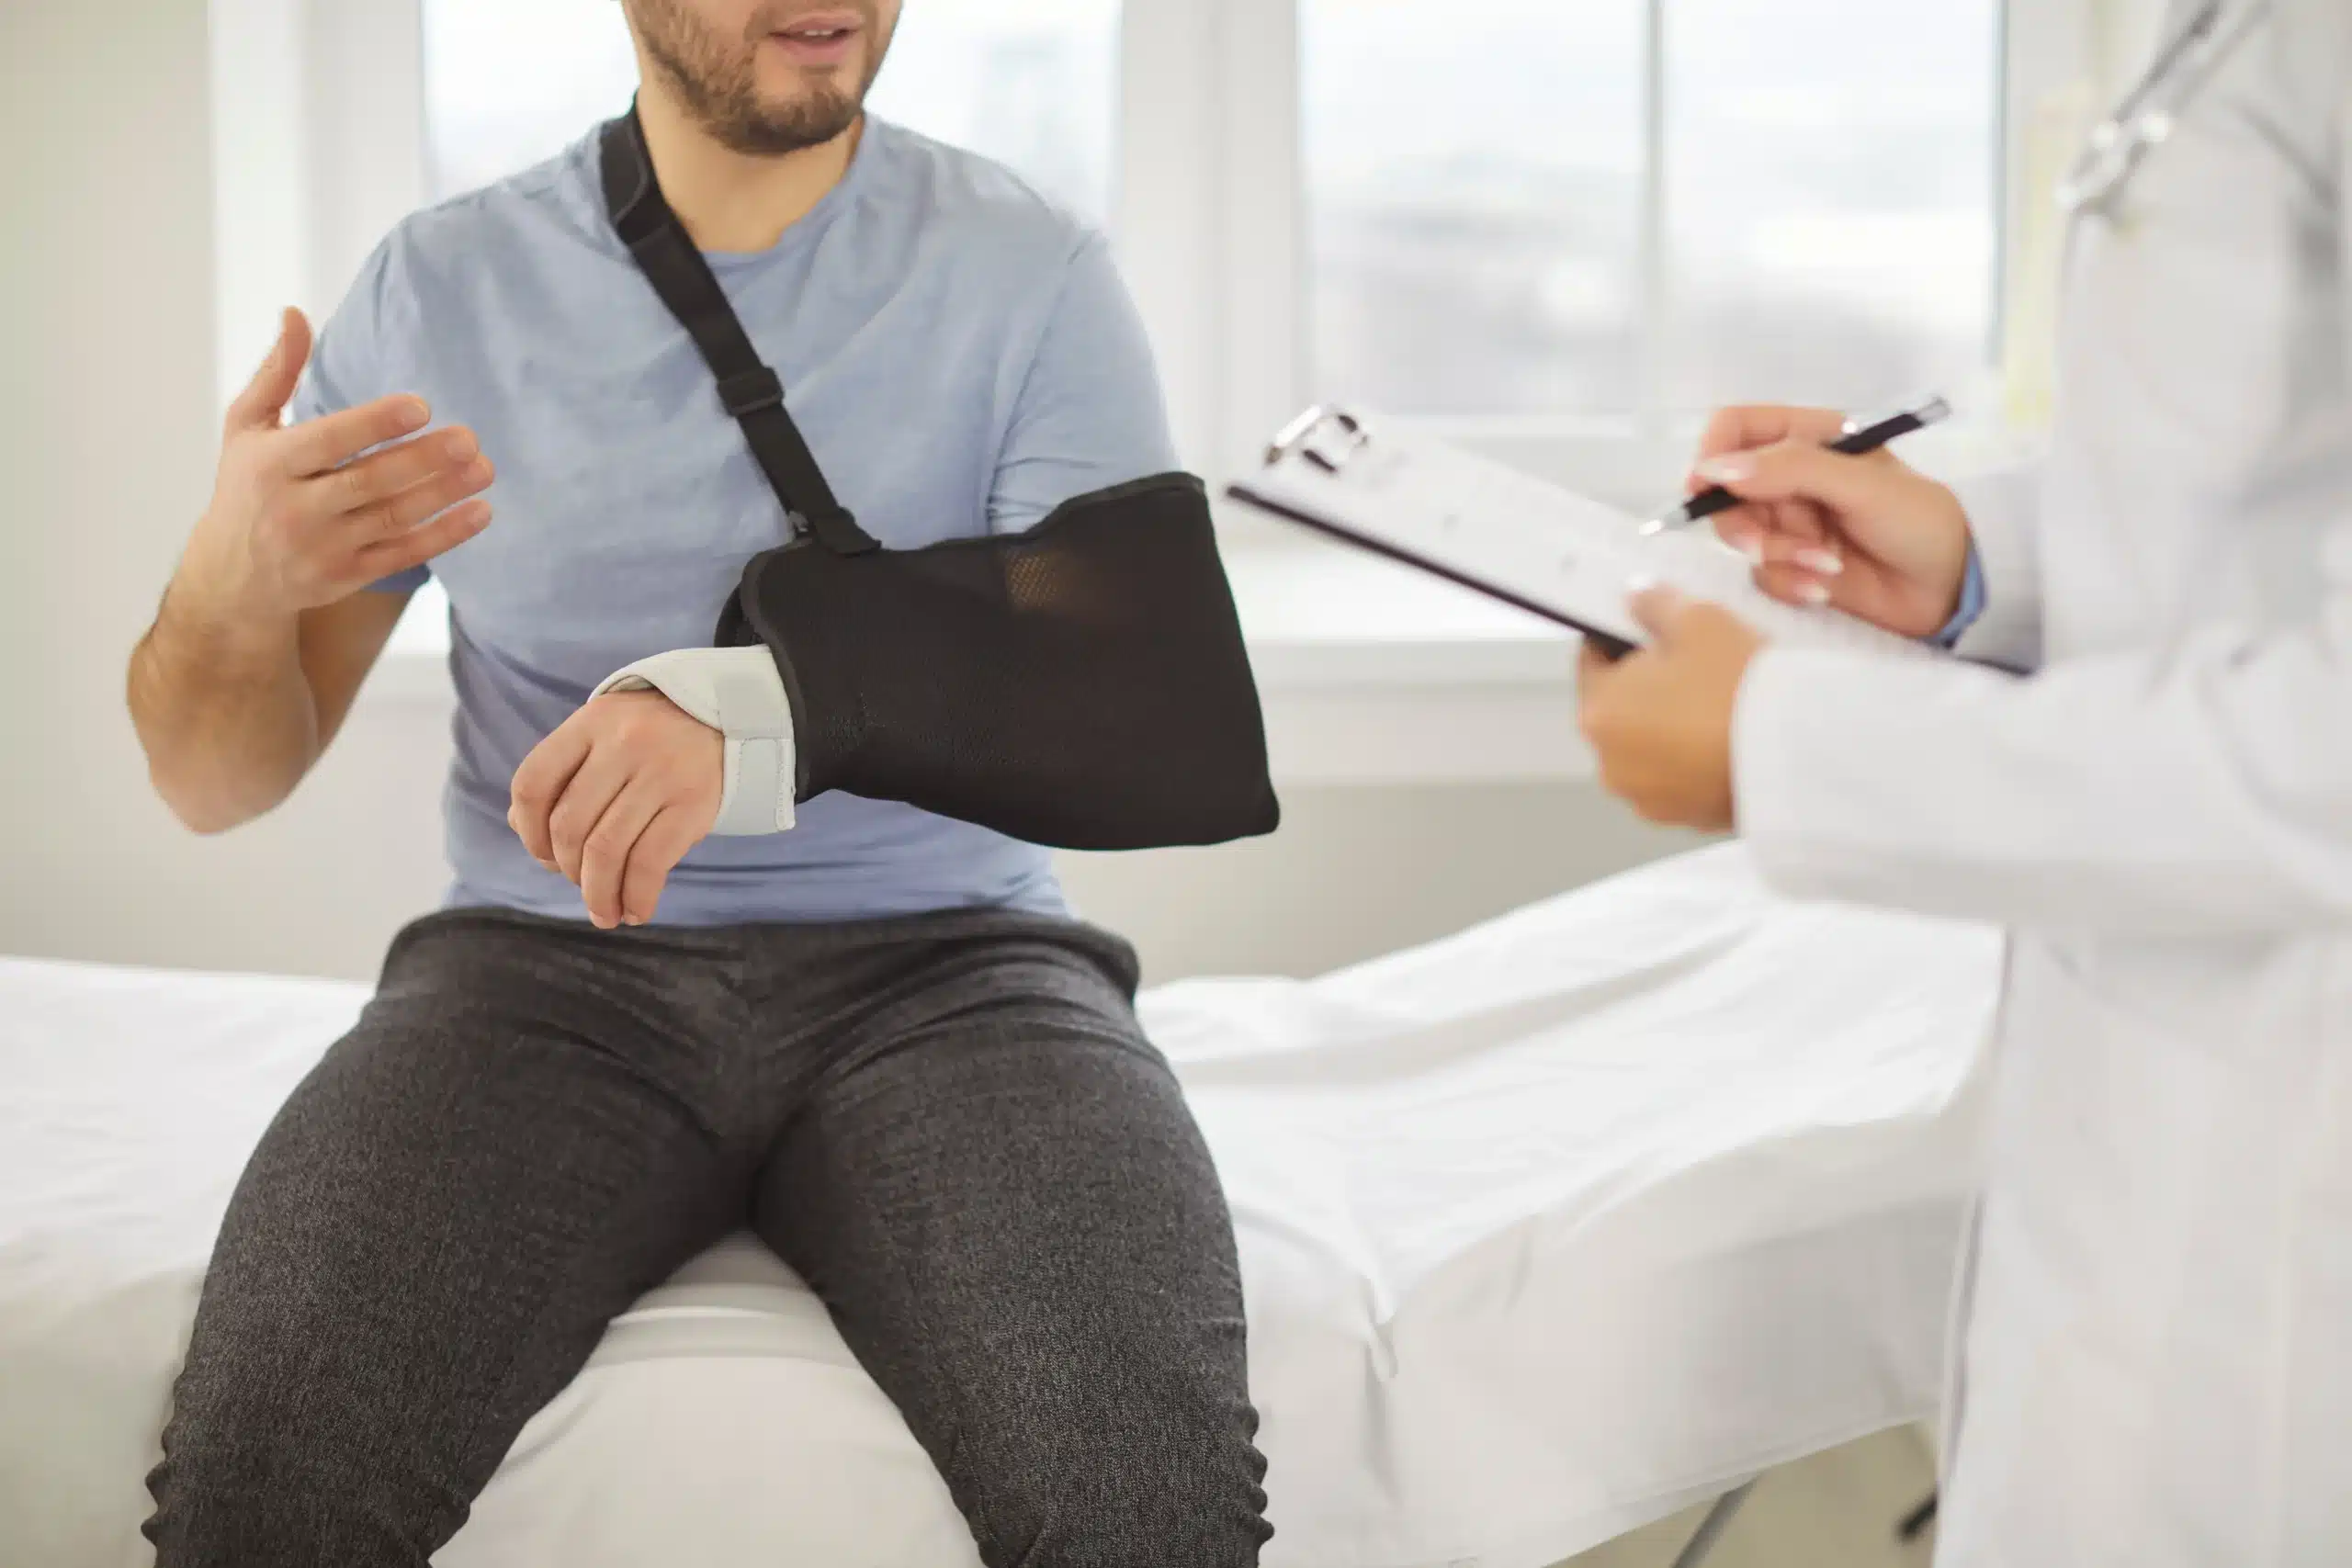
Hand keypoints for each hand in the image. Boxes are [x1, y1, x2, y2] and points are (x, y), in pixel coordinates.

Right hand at [175, 308, 494, 624]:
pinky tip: (480, 512)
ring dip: (444, 494)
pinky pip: (404, 555)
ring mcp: (324, 547)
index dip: (375, 425)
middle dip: (422, 461)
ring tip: (484, 468)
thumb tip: (295, 313)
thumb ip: (277, 373)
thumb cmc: (246, 486)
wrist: (233, 578)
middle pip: (370, 482)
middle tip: (469, 438)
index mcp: (271, 464)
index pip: (329, 441)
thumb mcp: (246, 428)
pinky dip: (445, 536)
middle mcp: (297, 509)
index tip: (421, 407)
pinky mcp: (348, 576)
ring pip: (394, 518)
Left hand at [508, 690, 722, 929]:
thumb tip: (523, 829)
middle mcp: (623, 743)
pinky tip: (635, 911)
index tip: (544, 856)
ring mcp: (661, 773)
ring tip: (604, 914)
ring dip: (599, 894)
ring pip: (607, 850)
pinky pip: (650, 862)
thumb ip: (562, 774)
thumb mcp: (602, 735)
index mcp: (591, 723)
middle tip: (581, 886)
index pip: (533, 783)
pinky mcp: (693, 803)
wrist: (728, 718)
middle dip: (568, 870)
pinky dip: (636, 896)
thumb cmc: (652, 735)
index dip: (529, 831)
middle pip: (569, 825)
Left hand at [1577, 588, 1762, 830]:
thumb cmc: (1739, 685)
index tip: (1648, 628)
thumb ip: (1654, 604)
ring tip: (1718, 702)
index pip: (1592, 661)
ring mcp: (1647, 797)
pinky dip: (1695, 758)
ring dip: (1672, 725)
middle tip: (1695, 663)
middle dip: (1649, 685)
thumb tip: (1635, 597)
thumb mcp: (1698, 620)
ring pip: (1650, 746)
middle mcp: (1610, 763)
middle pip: (1621, 708)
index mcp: (1598, 713)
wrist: (1800, 753)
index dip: (1619, 638)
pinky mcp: (1685, 818)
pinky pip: (1681, 776)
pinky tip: (1729, 737)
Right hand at [1690, 405, 1972, 638]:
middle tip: (1764, 546)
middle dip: (1743, 523)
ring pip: (1741, 537)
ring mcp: (1790, 523)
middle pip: (1726, 491)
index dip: (1713, 455)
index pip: (1736, 428)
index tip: (1707, 489)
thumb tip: (1716, 469)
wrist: (1954, 587)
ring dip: (1776, 557)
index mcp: (1808, 438)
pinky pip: (1761, 575)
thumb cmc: (1916, 520)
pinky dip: (1789, 582)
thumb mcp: (1859, 484)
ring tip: (1824, 566)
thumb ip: (1789, 469)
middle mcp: (1791, 477)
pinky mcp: (1793, 565)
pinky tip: (1825, 586)